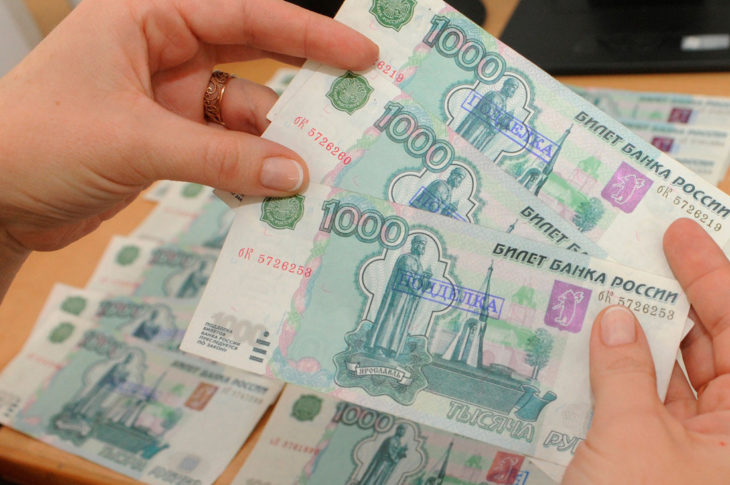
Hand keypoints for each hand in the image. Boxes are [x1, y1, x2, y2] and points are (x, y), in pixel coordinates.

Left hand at [0, 0, 376, 256]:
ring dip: (274, 146)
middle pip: (253, 59)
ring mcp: (168, 99)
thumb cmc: (35, 144)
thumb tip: (295, 174)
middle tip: (355, 108)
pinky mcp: (168, 142)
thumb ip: (220, 157)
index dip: (309, 32)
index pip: (244, 14)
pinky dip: (249, 171)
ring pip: (243, 116)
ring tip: (313, 173)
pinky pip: (226, 151)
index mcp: (147, 16)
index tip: (360, 54)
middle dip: (302, 85)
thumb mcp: (134, 142)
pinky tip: (272, 192)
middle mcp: (163, 50)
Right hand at [563, 218, 729, 483]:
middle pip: (716, 347)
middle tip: (634, 253)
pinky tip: (594, 343)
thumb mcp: (631, 442)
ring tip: (605, 290)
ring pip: (679, 375)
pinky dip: (623, 374)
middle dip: (676, 299)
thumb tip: (612, 318)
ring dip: (640, 336)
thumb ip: (623, 372)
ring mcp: (701, 452)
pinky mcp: (664, 463)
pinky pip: (651, 404)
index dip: (714, 275)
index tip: (678, 229)